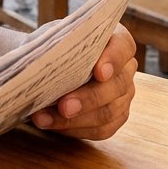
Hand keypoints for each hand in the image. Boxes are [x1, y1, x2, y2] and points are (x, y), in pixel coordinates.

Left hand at [29, 24, 137, 138]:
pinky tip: (50, 124)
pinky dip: (73, 129)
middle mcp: (125, 69)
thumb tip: (45, 62)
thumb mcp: (53, 39)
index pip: (123, 46)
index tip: (98, 72)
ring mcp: (123, 96)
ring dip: (74, 119)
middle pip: (116, 86)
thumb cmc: (52, 48)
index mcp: (115, 40)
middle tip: (63, 106)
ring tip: (43, 118)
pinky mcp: (115, 118)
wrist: (46, 66)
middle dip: (88, 98)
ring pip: (108, 112)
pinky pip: (101, 129)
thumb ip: (58, 45)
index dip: (113, 59)